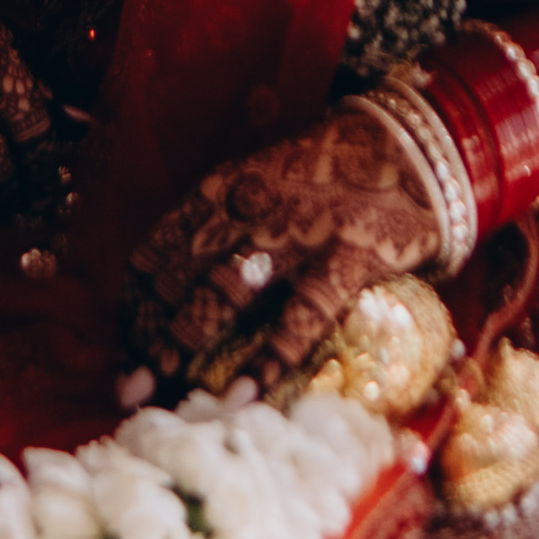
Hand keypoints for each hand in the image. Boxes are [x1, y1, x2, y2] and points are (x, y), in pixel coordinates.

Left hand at [122, 105, 437, 396]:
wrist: (414, 144)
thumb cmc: (333, 171)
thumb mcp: (267, 179)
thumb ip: (226, 221)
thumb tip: (180, 283)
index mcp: (225, 188)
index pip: (159, 246)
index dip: (135, 299)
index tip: (124, 341)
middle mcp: (251, 208)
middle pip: (181, 277)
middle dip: (148, 335)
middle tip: (124, 387)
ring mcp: (299, 232)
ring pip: (224, 293)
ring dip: (184, 344)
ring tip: (158, 393)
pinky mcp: (349, 257)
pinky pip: (302, 314)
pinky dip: (269, 357)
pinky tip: (241, 395)